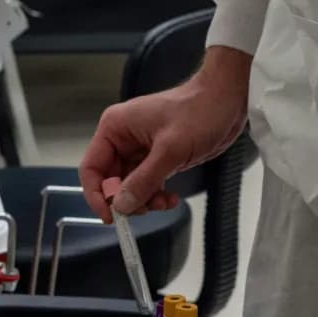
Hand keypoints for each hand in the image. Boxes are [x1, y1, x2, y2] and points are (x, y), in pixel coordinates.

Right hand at [78, 46, 250, 219]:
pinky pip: (147, 182)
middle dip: (127, 199)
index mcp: (115, 128)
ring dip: (145, 199)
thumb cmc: (199, 111)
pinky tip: (171, 198)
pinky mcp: (157, 156)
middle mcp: (123, 138)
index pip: (92, 168)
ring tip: (165, 202)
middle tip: (146, 209)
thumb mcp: (170, 150)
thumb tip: (120, 205)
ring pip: (129, 185)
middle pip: (110, 181)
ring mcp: (140, 148)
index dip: (97, 195)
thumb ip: (143, 180)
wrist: (226, 100)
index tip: (110, 216)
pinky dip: (156, 194)